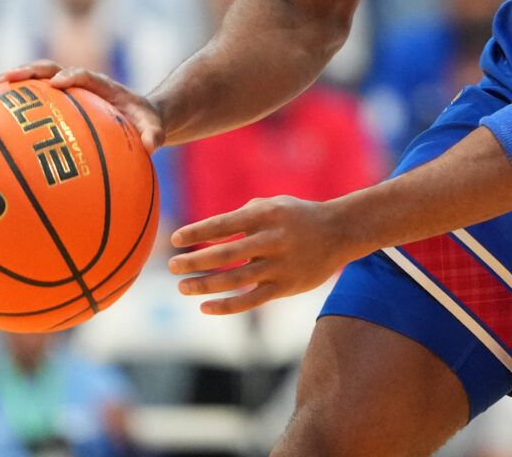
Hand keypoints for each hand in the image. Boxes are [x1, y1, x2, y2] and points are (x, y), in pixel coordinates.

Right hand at [0, 61, 164, 151]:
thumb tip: (153, 147)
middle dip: (28, 71)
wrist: (138, 115)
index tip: (58, 83)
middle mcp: (78, 83)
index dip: (72, 76)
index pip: (85, 76)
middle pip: (50, 69)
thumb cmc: (144, 121)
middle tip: (6, 78)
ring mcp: (64, 91)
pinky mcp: (53, 102)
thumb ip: (154, 133)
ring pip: (33, 81)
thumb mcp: (153, 126)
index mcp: (102, 87)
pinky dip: (8, 103)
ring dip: (9, 81)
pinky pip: (29, 100)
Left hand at [169, 196, 357, 314]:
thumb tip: (206, 234)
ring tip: (182, 286)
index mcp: (267, 215)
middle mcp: (274, 239)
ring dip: (205, 285)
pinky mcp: (286, 287)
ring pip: (235, 280)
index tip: (174, 240)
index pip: (224, 224)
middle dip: (195, 261)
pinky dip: (226, 306)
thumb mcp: (272, 205)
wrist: (339, 232)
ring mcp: (281, 265)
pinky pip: (251, 301)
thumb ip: (241, 217)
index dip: (197, 232)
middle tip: (172, 266)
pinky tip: (205, 307)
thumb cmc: (296, 216)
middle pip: (226, 254)